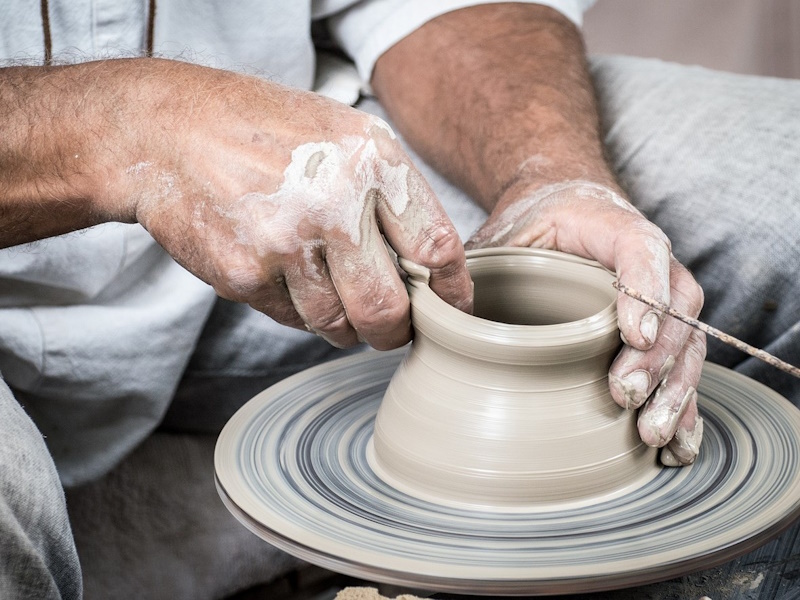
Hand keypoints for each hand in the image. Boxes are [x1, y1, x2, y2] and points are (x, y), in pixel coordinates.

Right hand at [105, 60, 471, 348]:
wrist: (169, 132)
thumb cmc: (266, 132)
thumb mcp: (345, 135)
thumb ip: (392, 194)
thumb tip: (431, 265)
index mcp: (372, 161)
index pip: (437, 247)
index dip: (453, 292)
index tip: (452, 310)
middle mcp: (334, 202)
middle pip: (390, 308)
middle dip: (396, 332)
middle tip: (393, 330)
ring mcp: (286, 242)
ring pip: (338, 325)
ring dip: (344, 325)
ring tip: (330, 294)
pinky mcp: (245, 274)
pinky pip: (292, 320)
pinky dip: (298, 311)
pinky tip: (285, 275)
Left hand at [466, 180, 705, 465]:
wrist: (563, 208)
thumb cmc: (531, 224)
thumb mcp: (500, 234)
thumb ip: (474, 264)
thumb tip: (436, 310)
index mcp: (610, 226)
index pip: (641, 249)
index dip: (643, 290)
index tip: (630, 334)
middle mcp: (649, 261)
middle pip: (674, 307)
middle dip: (655, 357)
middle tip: (625, 396)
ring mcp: (661, 296)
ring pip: (687, 342)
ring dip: (674, 390)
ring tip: (651, 434)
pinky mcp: (659, 330)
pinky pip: (682, 366)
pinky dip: (682, 406)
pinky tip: (676, 444)